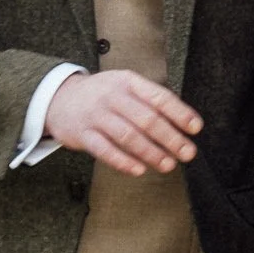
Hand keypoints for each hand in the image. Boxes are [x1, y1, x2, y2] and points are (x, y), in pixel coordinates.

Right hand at [45, 70, 200, 175]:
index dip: (180, 113)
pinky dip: (123, 161)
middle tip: (187, 153)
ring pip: (128, 136)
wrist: (57, 98)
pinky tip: (139, 170)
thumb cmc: (102, 95)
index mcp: (128, 82)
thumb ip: (150, 100)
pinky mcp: (82, 134)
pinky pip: (104, 150)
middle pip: (147, 119)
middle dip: (170, 138)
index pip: (159, 96)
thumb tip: (183, 122)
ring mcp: (96, 115)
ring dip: (151, 153)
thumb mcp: (125, 86)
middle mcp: (112, 96)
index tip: (196, 128)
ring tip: (168, 165)